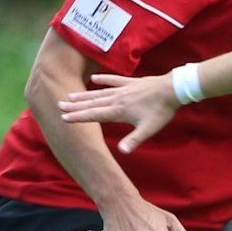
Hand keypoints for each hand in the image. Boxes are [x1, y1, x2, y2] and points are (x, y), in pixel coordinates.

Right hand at [58, 73, 178, 152]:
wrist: (172, 89)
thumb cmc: (161, 111)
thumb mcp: (148, 129)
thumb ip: (134, 140)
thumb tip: (122, 152)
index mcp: (118, 111)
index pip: (94, 115)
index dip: (78, 117)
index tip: (64, 118)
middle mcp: (117, 99)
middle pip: (92, 103)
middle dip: (75, 106)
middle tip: (59, 105)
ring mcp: (123, 89)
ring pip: (99, 92)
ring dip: (84, 95)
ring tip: (71, 96)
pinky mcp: (131, 83)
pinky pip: (113, 80)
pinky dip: (103, 79)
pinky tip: (94, 78)